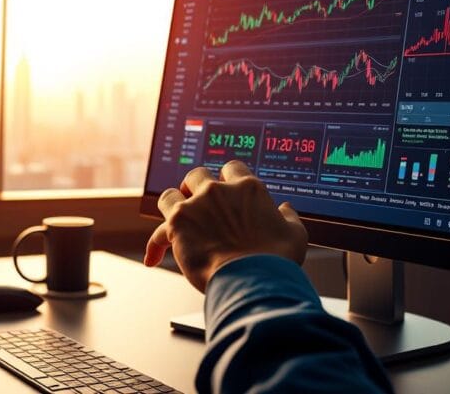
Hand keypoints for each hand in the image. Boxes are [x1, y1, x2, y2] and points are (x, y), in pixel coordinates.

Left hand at [143, 160, 307, 291]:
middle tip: (198, 204)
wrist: (254, 280)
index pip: (232, 168)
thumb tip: (286, 209)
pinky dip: (155, 245)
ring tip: (175, 221)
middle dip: (195, 188)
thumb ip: (289, 217)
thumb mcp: (295, 234)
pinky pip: (158, 231)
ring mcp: (195, 206)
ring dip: (172, 206)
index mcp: (248, 188)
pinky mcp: (176, 225)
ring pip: (171, 194)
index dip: (227, 179)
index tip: (227, 190)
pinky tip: (154, 258)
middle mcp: (218, 191)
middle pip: (197, 175)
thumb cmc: (275, 260)